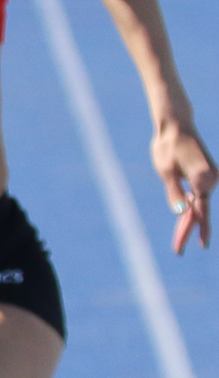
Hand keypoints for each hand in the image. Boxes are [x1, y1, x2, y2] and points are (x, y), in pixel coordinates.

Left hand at [158, 119, 215, 253]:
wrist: (176, 126)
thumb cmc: (168, 146)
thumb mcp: (165, 171)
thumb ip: (174, 191)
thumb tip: (181, 211)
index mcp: (203, 179)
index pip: (199, 211)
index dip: (194, 230)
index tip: (195, 246)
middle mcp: (212, 179)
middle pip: (200, 211)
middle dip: (188, 230)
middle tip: (178, 251)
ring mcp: (212, 177)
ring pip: (200, 205)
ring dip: (190, 221)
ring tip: (180, 241)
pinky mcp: (207, 176)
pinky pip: (200, 197)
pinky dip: (192, 209)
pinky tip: (186, 223)